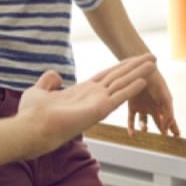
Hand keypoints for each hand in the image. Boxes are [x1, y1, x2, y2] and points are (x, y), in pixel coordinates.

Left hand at [16, 57, 154, 154]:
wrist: (31, 128)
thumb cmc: (33, 115)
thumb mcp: (40, 90)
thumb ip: (49, 81)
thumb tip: (55, 75)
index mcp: (83, 91)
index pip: (106, 76)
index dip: (120, 67)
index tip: (132, 59)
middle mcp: (94, 96)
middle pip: (119, 77)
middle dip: (135, 67)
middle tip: (152, 58)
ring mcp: (98, 103)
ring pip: (123, 83)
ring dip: (138, 73)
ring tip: (153, 63)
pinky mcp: (100, 108)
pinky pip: (120, 95)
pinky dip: (132, 87)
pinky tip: (144, 79)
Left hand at [127, 59, 179, 137]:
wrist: (142, 70)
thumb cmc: (156, 82)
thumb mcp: (165, 97)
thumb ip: (168, 113)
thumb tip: (165, 128)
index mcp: (163, 105)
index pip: (170, 118)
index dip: (174, 127)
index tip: (177, 136)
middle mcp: (153, 107)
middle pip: (159, 122)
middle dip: (163, 129)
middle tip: (166, 138)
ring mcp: (142, 107)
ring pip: (143, 122)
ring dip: (144, 127)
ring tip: (144, 129)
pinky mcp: (132, 106)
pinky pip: (131, 120)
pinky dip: (131, 128)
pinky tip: (132, 134)